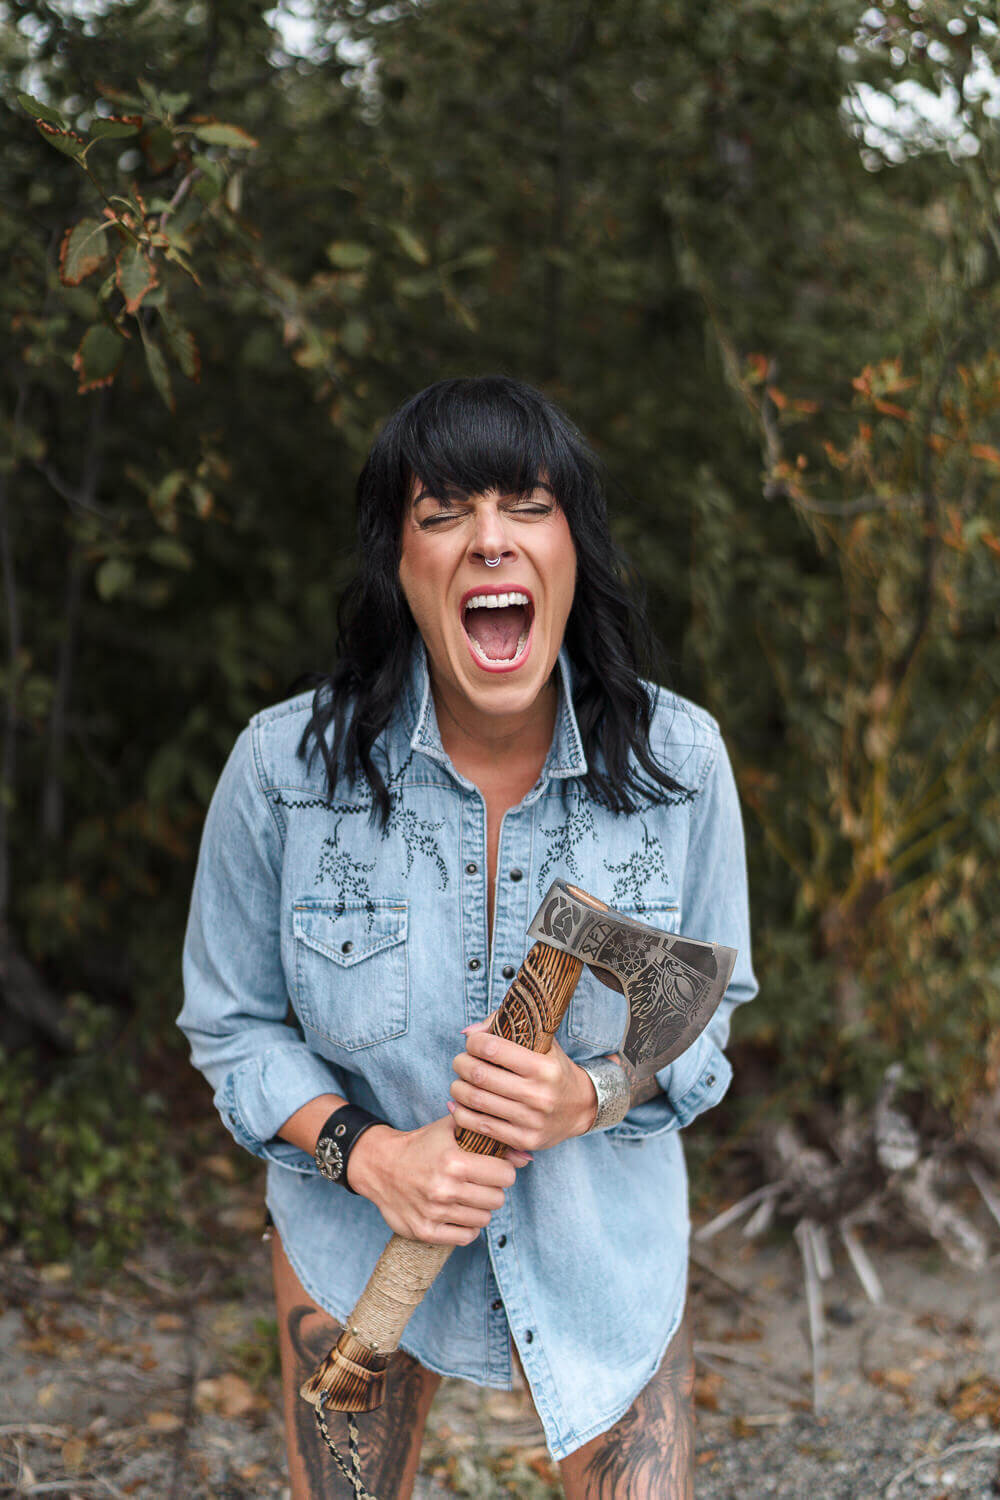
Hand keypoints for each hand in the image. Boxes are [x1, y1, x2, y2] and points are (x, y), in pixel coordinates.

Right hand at [347, 1115, 531, 1245]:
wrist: (380, 1165)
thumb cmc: (421, 1144)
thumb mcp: (451, 1129)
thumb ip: (488, 1136)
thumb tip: (526, 1156)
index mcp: (454, 1161)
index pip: (505, 1174)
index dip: (503, 1169)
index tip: (493, 1167)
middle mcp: (444, 1189)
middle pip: (497, 1199)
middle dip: (492, 1190)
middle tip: (480, 1183)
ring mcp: (434, 1213)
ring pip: (484, 1219)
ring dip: (480, 1209)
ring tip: (467, 1196)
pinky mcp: (426, 1232)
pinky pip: (466, 1238)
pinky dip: (466, 1228)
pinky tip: (458, 1213)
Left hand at [449, 1015, 597, 1152]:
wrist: (581, 1107)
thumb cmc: (554, 1069)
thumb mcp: (542, 1043)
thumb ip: (508, 1029)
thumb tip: (468, 1033)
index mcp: (544, 1067)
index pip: (493, 1049)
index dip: (474, 1042)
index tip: (472, 1043)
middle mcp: (539, 1094)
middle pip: (480, 1074)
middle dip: (461, 1064)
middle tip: (460, 1062)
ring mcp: (531, 1120)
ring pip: (476, 1100)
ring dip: (458, 1088)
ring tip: (459, 1083)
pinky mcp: (524, 1140)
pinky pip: (480, 1126)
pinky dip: (461, 1114)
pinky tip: (458, 1105)